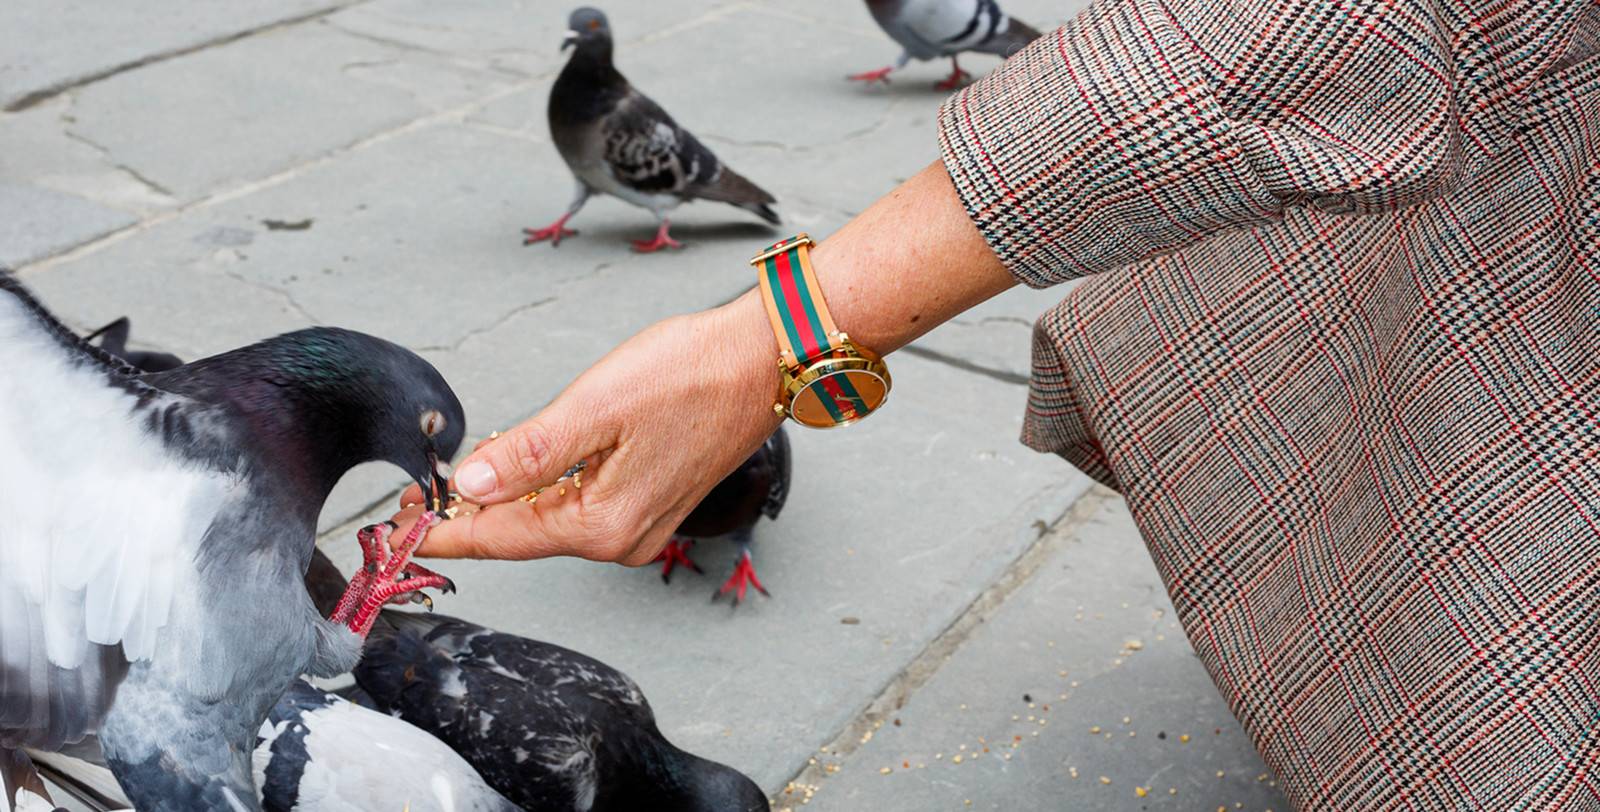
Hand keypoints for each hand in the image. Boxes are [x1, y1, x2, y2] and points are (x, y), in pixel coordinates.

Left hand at [394, 290, 782, 563]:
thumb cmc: (693, 374)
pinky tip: (519, 473)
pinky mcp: (651, 505)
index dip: (440, 531)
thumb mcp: (596, 406)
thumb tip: (469, 485)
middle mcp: (622, 539)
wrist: (764, 362)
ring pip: (549, 522)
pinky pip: (579, 509)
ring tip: (451, 487)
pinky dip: (542, 494)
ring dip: (503, 504)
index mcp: (603, 524)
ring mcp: (641, 527)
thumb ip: (529, 452)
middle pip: (521, 535)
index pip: (499, 537)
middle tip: (408, 501)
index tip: (390, 530)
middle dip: (465, 517)